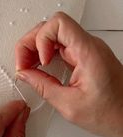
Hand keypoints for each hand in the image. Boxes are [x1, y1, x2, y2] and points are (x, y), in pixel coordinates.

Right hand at [15, 12, 122, 136]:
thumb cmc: (112, 113)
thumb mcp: (70, 106)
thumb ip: (43, 86)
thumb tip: (25, 74)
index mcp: (88, 52)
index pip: (59, 23)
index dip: (41, 38)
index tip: (39, 60)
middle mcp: (88, 45)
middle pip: (52, 26)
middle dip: (32, 42)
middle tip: (23, 64)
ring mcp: (87, 48)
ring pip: (54, 33)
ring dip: (36, 47)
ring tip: (28, 66)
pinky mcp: (85, 55)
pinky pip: (60, 44)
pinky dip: (45, 52)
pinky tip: (39, 66)